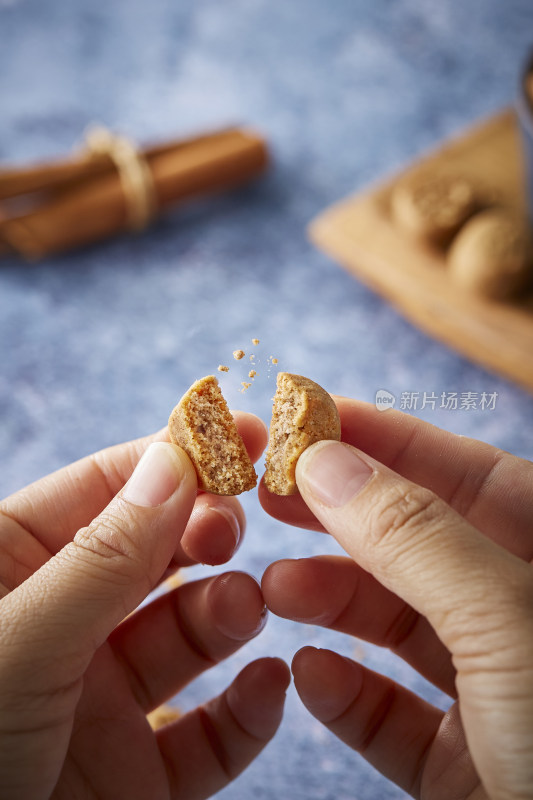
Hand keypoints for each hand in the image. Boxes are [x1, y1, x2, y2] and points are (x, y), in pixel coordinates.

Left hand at [0, 413, 289, 799]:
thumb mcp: (17, 643)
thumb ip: (100, 557)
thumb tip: (174, 461)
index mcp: (12, 572)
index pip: (105, 489)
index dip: (173, 457)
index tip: (242, 435)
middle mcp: (63, 627)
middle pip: (155, 553)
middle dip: (203, 531)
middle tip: (238, 523)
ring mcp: (103, 699)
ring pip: (189, 635)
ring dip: (230, 610)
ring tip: (248, 606)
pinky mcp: (139, 773)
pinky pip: (210, 734)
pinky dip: (248, 708)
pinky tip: (270, 685)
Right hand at [260, 397, 532, 799]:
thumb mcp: (505, 619)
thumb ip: (414, 536)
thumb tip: (327, 461)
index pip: (464, 473)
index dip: (384, 438)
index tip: (307, 419)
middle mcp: (521, 617)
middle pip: (420, 544)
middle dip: (342, 518)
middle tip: (270, 496)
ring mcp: (497, 694)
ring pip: (400, 627)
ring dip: (331, 603)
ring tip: (274, 587)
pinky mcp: (467, 765)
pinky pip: (397, 717)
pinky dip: (348, 694)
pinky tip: (307, 674)